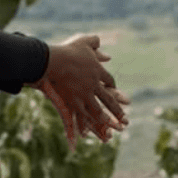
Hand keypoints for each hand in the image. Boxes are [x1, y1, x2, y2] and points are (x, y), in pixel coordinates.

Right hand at [32, 34, 128, 148]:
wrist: (52, 61)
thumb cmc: (67, 51)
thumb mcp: (83, 42)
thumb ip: (95, 43)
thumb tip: (108, 54)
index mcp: (97, 71)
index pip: (108, 80)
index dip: (112, 86)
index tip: (114, 91)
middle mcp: (93, 85)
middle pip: (108, 100)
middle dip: (117, 110)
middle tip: (125, 119)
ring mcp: (84, 95)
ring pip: (98, 111)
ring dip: (106, 121)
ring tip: (114, 129)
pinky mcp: (73, 102)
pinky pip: (80, 116)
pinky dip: (83, 126)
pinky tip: (86, 134)